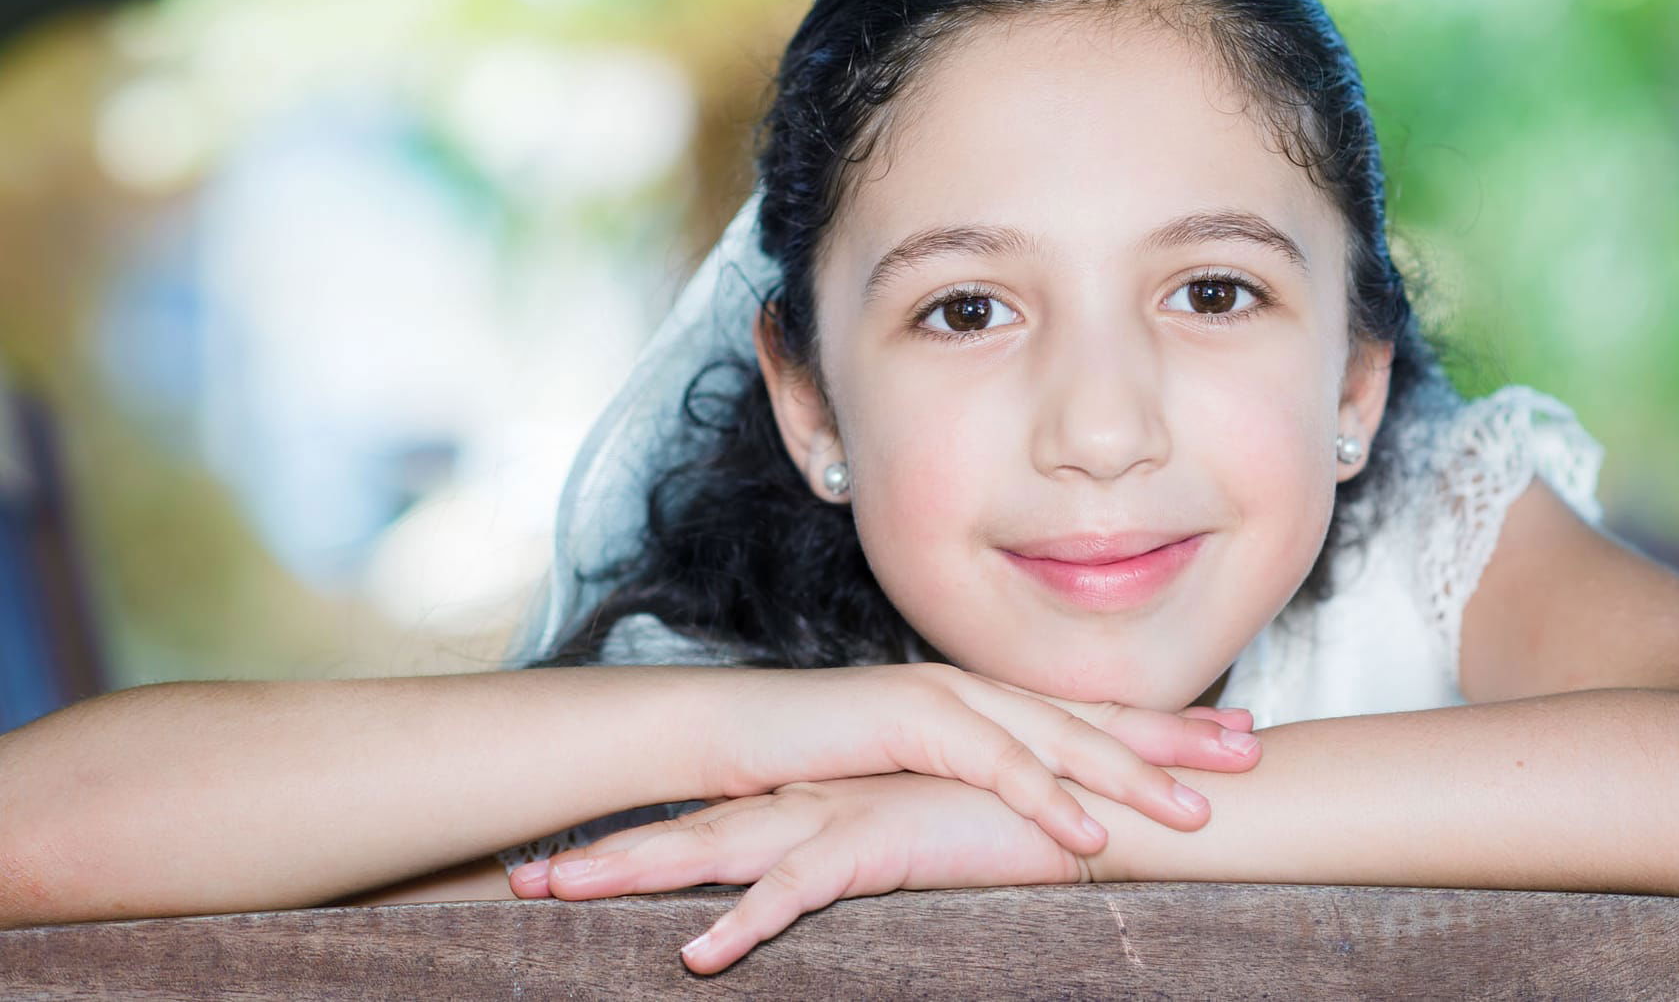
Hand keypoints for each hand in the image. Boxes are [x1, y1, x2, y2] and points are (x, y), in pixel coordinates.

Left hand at [509, 771, 1104, 974]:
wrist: (1081, 799)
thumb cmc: (999, 833)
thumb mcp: (913, 857)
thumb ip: (860, 864)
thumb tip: (819, 888)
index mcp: (818, 810)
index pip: (711, 829)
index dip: (638, 852)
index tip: (563, 877)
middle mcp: (815, 806)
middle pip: (691, 833)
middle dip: (607, 859)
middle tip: (519, 885)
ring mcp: (842, 816)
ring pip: (719, 849)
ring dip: (637, 873)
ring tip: (559, 896)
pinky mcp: (881, 840)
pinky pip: (800, 889)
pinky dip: (748, 924)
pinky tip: (698, 956)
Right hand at [705, 662, 1261, 857]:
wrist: (729, 733)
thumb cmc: (817, 761)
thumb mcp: (913, 777)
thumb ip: (971, 785)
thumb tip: (1028, 816)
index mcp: (984, 700)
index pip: (1092, 712)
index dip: (1168, 724)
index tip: (1236, 737)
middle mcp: (976, 688)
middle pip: (1096, 713)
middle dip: (1179, 734)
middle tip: (1253, 750)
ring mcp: (945, 697)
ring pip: (1058, 737)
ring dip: (1131, 775)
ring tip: (1197, 812)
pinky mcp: (907, 722)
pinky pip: (991, 765)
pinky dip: (1045, 798)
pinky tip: (1091, 834)